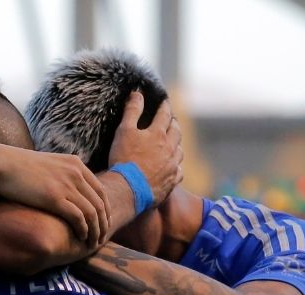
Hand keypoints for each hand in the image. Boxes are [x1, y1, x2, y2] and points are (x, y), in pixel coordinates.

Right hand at [0, 145, 109, 247]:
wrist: (0, 165)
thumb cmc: (18, 167)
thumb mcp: (47, 165)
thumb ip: (61, 174)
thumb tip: (65, 188)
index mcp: (76, 164)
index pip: (100, 190)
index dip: (105, 210)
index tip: (103, 225)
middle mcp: (75, 173)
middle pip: (100, 203)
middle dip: (104, 224)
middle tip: (102, 239)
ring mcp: (66, 185)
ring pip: (92, 213)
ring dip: (96, 231)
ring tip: (94, 243)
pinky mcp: (55, 198)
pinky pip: (78, 218)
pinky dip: (83, 230)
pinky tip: (82, 238)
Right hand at [108, 91, 182, 206]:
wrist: (129, 190)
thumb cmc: (124, 159)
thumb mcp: (124, 131)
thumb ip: (132, 111)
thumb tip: (137, 93)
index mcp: (158, 133)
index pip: (164, 114)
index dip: (164, 106)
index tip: (165, 102)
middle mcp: (170, 148)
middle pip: (176, 132)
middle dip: (173, 124)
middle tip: (171, 121)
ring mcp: (172, 166)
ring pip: (179, 151)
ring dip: (176, 144)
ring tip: (173, 143)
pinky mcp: (172, 181)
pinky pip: (178, 171)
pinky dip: (176, 166)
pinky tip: (173, 166)